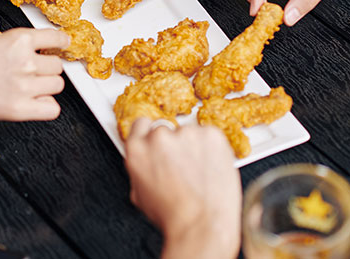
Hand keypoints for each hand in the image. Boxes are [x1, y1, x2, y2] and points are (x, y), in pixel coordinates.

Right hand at [0, 28, 68, 120]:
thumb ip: (13, 43)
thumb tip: (29, 47)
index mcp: (18, 40)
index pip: (55, 37)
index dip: (61, 42)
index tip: (64, 44)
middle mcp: (25, 61)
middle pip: (57, 65)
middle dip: (47, 68)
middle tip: (34, 72)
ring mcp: (24, 86)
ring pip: (57, 85)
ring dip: (47, 86)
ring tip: (30, 86)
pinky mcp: (20, 108)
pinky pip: (52, 108)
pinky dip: (46, 106)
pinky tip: (35, 102)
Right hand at [125, 119, 240, 258]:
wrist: (202, 225)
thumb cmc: (173, 216)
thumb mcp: (140, 194)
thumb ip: (140, 168)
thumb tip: (146, 159)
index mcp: (138, 150)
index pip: (142, 124)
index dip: (151, 134)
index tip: (160, 143)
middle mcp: (159, 137)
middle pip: (166, 130)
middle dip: (174, 145)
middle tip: (183, 166)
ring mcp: (186, 134)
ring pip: (189, 132)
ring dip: (194, 146)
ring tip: (199, 172)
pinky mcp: (211, 135)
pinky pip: (210, 135)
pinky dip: (212, 148)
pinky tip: (211, 168)